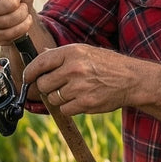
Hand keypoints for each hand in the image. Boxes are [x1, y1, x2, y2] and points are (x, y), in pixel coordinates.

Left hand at [23, 44, 140, 114]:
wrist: (132, 80)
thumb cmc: (108, 65)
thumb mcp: (86, 52)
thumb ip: (62, 55)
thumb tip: (41, 56)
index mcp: (72, 52)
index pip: (40, 63)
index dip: (30, 73)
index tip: (28, 78)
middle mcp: (74, 68)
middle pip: (43, 84)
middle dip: (47, 87)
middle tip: (58, 86)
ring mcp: (79, 87)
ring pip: (53, 98)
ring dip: (59, 98)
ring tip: (75, 92)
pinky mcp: (85, 103)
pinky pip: (64, 109)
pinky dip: (69, 108)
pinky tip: (80, 100)